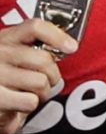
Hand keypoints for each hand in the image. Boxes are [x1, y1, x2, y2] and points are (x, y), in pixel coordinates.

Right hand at [0, 18, 72, 133]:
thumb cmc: (0, 78)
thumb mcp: (9, 55)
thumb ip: (29, 48)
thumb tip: (67, 47)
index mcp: (4, 38)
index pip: (35, 27)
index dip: (58, 36)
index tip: (71, 47)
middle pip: (44, 60)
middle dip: (52, 75)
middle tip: (44, 82)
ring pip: (40, 82)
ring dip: (41, 93)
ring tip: (29, 94)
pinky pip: (30, 101)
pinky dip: (29, 106)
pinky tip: (19, 104)